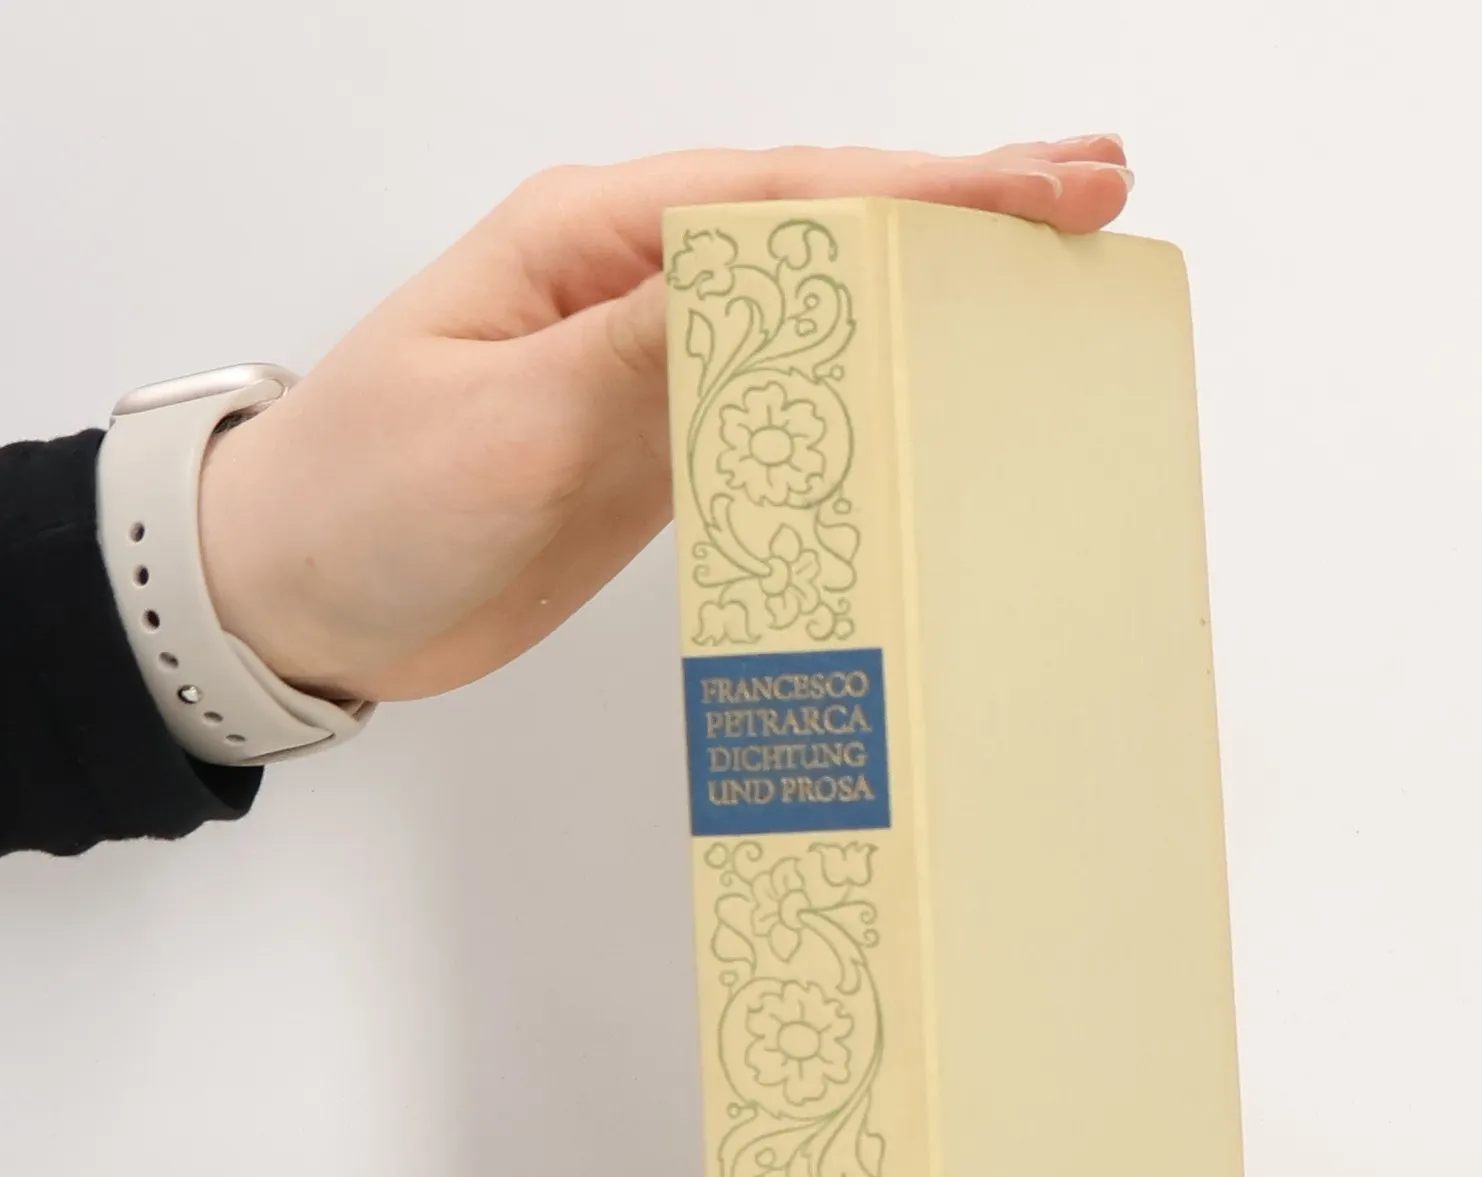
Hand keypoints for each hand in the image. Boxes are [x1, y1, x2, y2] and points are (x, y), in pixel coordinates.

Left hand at [197, 138, 1132, 704]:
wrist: (298, 597)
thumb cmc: (365, 495)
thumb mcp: (502, 419)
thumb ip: (640, 352)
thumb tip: (777, 281)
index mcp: (592, 240)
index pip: (791, 199)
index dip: (931, 191)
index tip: (1051, 185)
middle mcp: (634, 286)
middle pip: (828, 234)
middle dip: (962, 216)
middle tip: (1093, 200)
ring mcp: (655, 367)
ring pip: (823, 314)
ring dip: (930, 299)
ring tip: (1042, 287)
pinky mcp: (661, 449)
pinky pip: (788, 404)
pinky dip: (870, 394)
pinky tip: (931, 392)